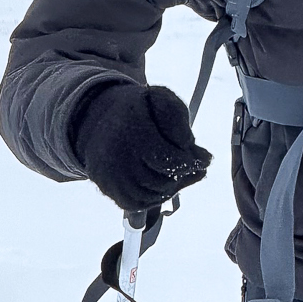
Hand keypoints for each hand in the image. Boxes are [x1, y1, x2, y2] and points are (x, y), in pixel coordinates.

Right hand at [71, 83, 211, 211]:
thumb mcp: (158, 97)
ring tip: (181, 174)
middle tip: (196, 168)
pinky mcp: (108, 189)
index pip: (168, 160)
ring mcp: (110, 176)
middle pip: (162, 181)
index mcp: (130, 132)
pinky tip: (164, 184)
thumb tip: (188, 144)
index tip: (206, 160)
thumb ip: (176, 116)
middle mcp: (117, 158)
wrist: (96, 118)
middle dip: (184, 175)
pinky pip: (138, 204)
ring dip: (172, 188)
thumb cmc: (134, 109)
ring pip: (152, 196)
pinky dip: (155, 197)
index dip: (192, 163)